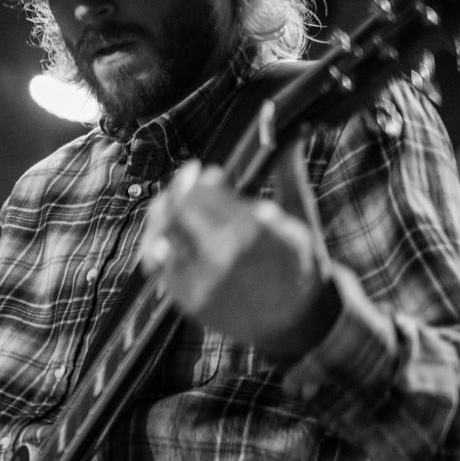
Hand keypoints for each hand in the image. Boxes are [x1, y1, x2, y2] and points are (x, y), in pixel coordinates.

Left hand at [141, 160, 331, 357]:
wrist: (297, 324)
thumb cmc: (300, 266)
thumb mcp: (301, 219)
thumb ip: (288, 175)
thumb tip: (290, 136)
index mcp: (252, 232)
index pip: (203, 194)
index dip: (196, 179)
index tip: (202, 171)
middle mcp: (222, 257)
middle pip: (175, 212)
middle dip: (177, 193)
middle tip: (184, 185)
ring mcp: (201, 282)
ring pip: (160, 237)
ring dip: (162, 216)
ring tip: (173, 208)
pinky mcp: (188, 301)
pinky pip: (159, 266)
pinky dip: (158, 245)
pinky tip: (168, 236)